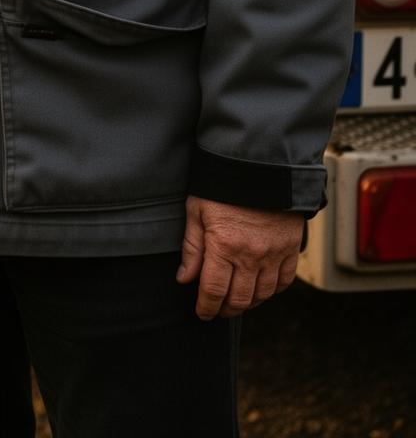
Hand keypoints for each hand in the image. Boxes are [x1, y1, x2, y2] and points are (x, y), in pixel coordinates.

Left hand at [177, 196, 302, 319]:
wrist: (259, 162)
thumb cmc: (223, 184)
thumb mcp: (197, 209)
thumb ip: (192, 247)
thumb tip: (185, 279)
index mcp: (224, 245)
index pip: (213, 291)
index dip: (206, 307)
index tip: (202, 313)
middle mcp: (250, 254)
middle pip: (239, 299)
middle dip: (225, 309)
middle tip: (217, 309)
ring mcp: (273, 253)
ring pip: (262, 295)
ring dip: (248, 303)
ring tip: (237, 300)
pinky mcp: (291, 248)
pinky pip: (284, 282)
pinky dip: (272, 291)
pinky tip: (260, 288)